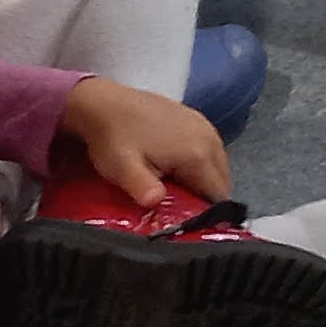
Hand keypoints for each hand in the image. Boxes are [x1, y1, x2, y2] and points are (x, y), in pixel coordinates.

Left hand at [59, 73, 231, 208]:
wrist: (103, 102)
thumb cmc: (113, 139)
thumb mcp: (122, 168)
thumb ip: (143, 188)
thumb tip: (156, 202)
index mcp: (197, 154)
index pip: (219, 195)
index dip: (208, 215)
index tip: (190, 225)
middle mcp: (209, 138)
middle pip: (222, 180)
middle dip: (208, 198)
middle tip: (183, 210)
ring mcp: (205, 125)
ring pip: (218, 165)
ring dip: (205, 181)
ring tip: (180, 192)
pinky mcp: (196, 118)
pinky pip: (210, 149)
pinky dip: (202, 163)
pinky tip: (179, 169)